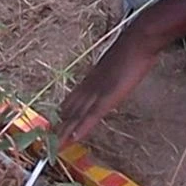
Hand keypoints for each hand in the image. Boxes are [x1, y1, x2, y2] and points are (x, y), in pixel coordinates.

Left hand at [57, 27, 162, 146]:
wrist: (137, 40)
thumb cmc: (131, 48)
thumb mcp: (116, 62)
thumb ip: (109, 73)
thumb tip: (108, 78)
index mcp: (91, 78)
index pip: (72, 99)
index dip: (63, 112)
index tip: (55, 121)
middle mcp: (89, 86)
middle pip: (71, 110)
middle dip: (60, 125)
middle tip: (47, 140)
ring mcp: (97, 92)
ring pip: (76, 116)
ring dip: (65, 131)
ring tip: (54, 145)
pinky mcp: (107, 97)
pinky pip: (92, 116)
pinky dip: (82, 128)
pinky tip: (73, 139)